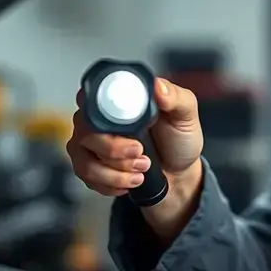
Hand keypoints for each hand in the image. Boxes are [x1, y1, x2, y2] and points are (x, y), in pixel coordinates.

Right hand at [66, 78, 203, 196]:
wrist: (178, 173)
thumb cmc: (178, 140)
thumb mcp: (186, 115)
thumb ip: (177, 98)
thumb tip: (159, 87)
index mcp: (120, 98)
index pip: (91, 97)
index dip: (106, 117)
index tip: (129, 131)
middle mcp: (99, 117)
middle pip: (86, 132)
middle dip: (115, 150)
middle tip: (140, 153)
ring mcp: (90, 142)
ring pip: (84, 159)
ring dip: (115, 172)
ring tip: (141, 168)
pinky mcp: (88, 164)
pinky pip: (86, 177)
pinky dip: (111, 183)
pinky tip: (129, 179)